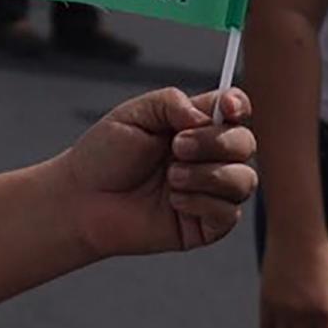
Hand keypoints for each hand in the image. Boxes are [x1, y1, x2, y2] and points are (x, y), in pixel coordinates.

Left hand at [53, 86, 256, 260]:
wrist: (82, 199)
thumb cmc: (104, 156)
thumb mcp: (134, 114)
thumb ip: (171, 103)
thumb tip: (208, 115)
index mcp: (194, 125)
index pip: (234, 109)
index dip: (238, 105)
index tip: (228, 108)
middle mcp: (208, 156)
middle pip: (245, 143)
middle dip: (216, 142)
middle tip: (177, 147)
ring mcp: (210, 191)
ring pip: (244, 180)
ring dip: (208, 175)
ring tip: (171, 177)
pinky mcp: (207, 225)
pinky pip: (229, 213)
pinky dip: (202, 202)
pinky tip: (173, 200)